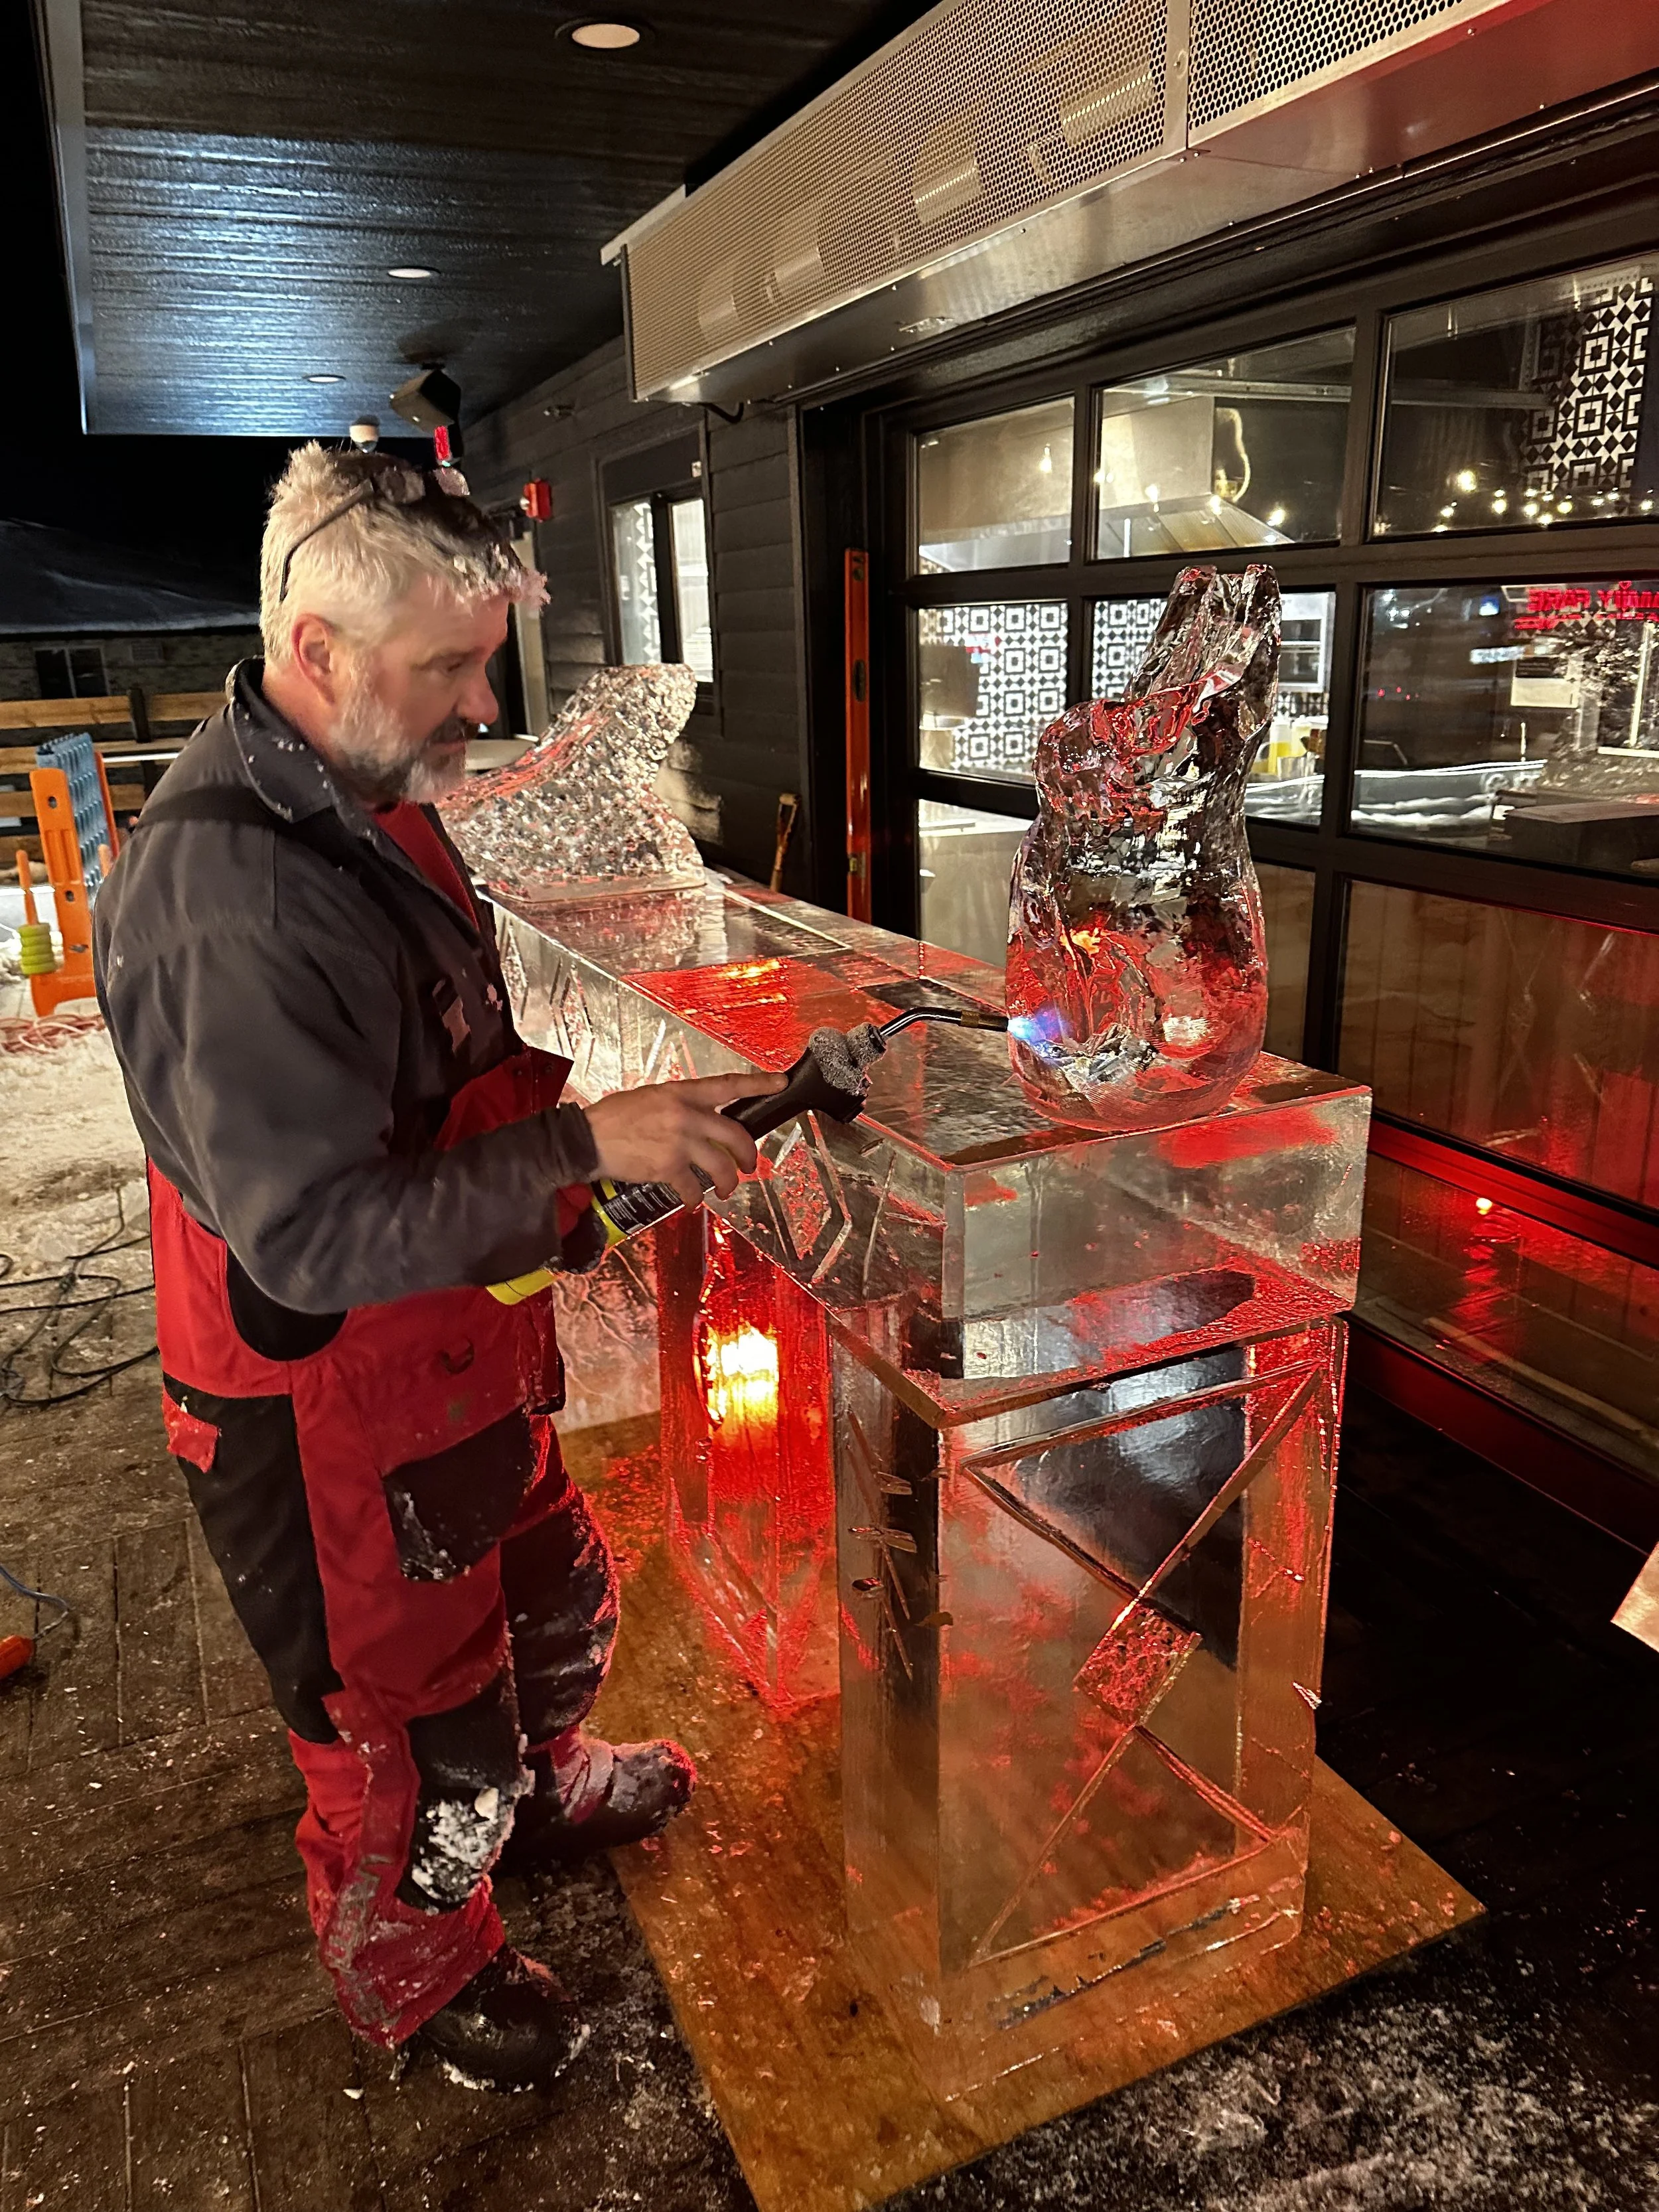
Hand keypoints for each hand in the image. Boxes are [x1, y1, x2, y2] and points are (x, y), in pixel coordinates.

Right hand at [583, 1071, 786, 1209]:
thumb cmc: (614, 1118)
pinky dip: (696, 1198)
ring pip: (721, 1165)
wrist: (587, 1139)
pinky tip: (693, 1201)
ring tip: (726, 1189)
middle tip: (750, 1164)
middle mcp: (685, 1115)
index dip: (758, 1084)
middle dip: (748, 1154)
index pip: (728, 1085)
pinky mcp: (668, 1167)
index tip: (779, 1083)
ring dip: (728, 1182)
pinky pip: (694, 1187)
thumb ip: (679, 1105)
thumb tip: (700, 1119)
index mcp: (681, 1093)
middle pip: (735, 1134)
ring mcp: (679, 1142)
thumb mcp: (650, 1098)